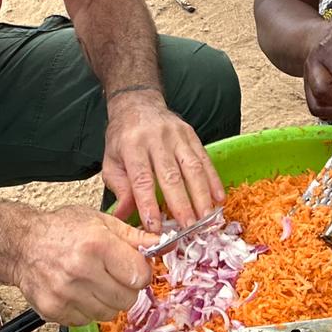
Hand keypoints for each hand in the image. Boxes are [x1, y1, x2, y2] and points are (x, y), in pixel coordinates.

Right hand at [13, 206, 157, 324]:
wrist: (21, 245)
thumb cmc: (61, 230)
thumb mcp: (100, 221)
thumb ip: (133, 236)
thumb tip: (163, 244)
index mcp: (97, 245)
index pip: (140, 276)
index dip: (140, 273)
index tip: (133, 268)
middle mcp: (81, 271)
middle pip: (128, 299)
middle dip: (126, 289)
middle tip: (113, 276)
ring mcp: (66, 294)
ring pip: (109, 314)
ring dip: (107, 301)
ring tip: (94, 283)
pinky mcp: (54, 310)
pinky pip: (86, 321)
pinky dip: (87, 310)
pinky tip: (79, 292)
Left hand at [103, 88, 224, 231]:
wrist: (137, 104)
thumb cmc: (123, 138)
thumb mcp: (111, 161)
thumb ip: (119, 188)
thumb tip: (123, 217)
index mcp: (132, 146)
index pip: (141, 179)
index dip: (149, 204)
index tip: (155, 226)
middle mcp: (156, 139)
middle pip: (171, 175)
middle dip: (181, 204)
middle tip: (188, 227)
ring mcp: (176, 136)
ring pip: (192, 167)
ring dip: (202, 195)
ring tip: (206, 218)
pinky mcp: (191, 135)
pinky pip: (205, 159)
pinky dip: (214, 180)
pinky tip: (220, 198)